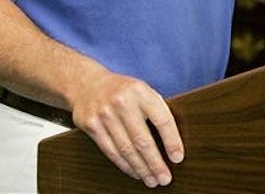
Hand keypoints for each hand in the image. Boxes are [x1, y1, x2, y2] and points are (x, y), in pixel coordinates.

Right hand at [71, 72, 183, 187]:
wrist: (87, 84)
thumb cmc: (122, 91)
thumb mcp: (142, 91)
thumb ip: (156, 109)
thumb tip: (173, 142)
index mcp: (141, 91)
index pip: (161, 119)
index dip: (171, 141)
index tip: (177, 158)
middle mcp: (122, 102)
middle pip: (142, 140)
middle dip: (155, 163)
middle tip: (164, 178)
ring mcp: (105, 114)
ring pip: (126, 149)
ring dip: (141, 168)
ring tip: (151, 180)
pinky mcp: (91, 125)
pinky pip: (111, 151)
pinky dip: (124, 165)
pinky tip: (134, 172)